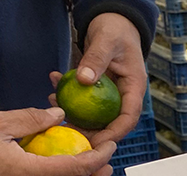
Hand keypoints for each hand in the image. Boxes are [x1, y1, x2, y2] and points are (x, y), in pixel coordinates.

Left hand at [52, 12, 145, 145]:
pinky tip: (53, 90)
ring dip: (76, 117)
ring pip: (95, 115)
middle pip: (111, 123)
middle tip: (69, 133)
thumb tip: (83, 80)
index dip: (114, 133)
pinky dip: (68, 98)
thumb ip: (96, 59)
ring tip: (56, 110)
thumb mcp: (106, 41)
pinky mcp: (97, 89)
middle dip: (91, 132)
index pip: (128, 118)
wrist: (112, 22)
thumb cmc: (115, 29)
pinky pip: (84, 100)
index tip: (97, 143)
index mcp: (134, 88)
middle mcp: (123, 95)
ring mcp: (110, 94)